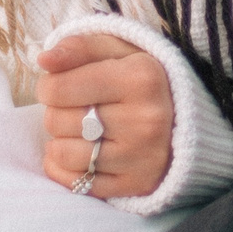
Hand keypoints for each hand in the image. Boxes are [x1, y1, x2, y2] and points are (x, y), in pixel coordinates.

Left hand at [37, 32, 173, 199]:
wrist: (189, 119)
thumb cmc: (142, 79)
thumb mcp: (118, 50)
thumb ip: (80, 47)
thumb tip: (44, 59)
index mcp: (141, 78)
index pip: (58, 88)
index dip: (49, 85)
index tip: (60, 84)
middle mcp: (145, 119)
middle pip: (57, 121)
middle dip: (57, 112)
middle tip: (78, 108)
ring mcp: (142, 156)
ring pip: (64, 153)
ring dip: (62, 141)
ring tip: (81, 130)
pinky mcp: (137, 184)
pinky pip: (75, 183)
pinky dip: (66, 168)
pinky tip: (82, 154)